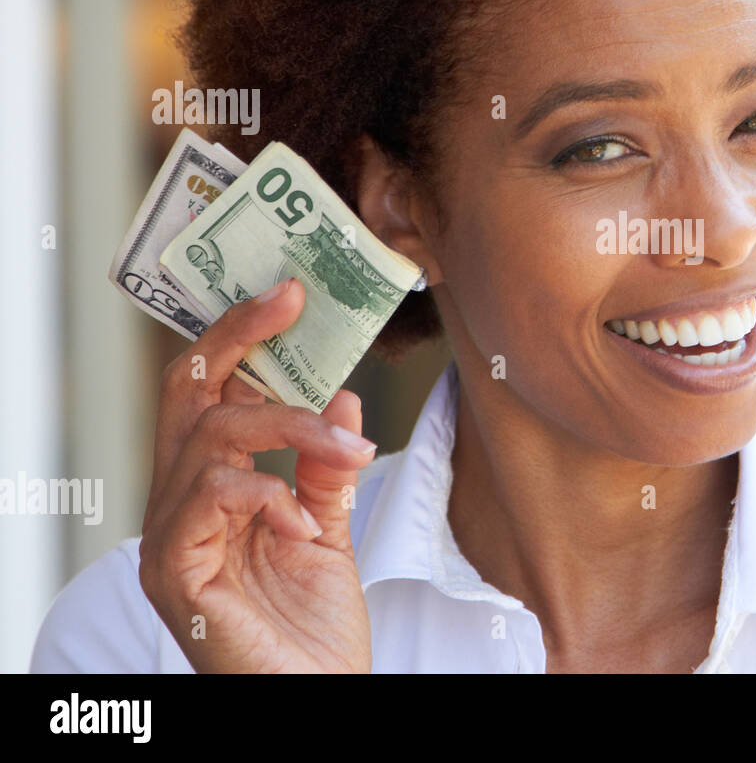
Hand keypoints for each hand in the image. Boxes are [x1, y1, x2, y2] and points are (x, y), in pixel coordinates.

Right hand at [138, 278, 375, 671]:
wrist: (316, 698)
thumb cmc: (313, 628)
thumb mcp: (329, 528)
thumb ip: (327, 467)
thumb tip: (341, 394)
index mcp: (210, 491)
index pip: (208, 395)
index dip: (240, 337)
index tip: (290, 294)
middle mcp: (178, 507)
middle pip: (188, 394)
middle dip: (238, 336)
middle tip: (292, 301)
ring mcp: (170, 539)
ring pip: (210, 437)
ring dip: (289, 427)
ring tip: (348, 448)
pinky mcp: (174, 574)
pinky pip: (211, 498)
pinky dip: (268, 495)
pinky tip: (303, 523)